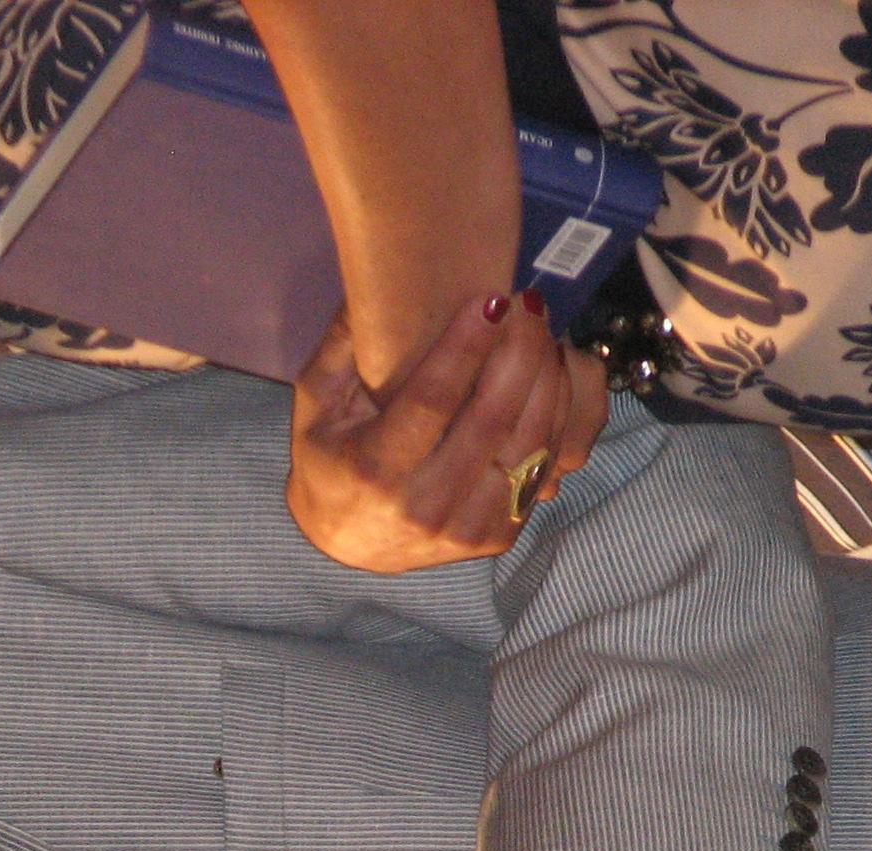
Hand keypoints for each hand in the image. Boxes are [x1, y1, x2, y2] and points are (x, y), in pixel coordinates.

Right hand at [286, 291, 607, 573]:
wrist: (349, 545)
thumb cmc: (331, 460)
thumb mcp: (316, 404)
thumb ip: (342, 346)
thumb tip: (376, 285)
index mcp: (375, 470)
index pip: (433, 400)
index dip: (468, 345)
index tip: (492, 298)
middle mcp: (423, 505)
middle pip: (494, 415)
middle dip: (521, 349)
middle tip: (528, 302)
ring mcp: (465, 526)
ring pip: (530, 439)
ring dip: (548, 375)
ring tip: (543, 332)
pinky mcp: (497, 536)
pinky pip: (542, 464)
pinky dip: (554, 413)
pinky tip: (547, 376)